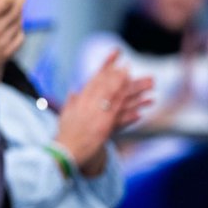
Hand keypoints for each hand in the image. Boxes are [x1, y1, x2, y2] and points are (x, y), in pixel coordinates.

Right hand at [55, 50, 152, 173]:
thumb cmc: (64, 134)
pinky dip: (130, 117)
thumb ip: (71, 101)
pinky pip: (119, 122)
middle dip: (119, 76)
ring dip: (131, 94)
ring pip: (117, 102)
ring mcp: (97, 118)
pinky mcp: (103, 131)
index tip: (116, 55)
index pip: (96, 78)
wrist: (63, 152)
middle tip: (130, 66)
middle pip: (107, 87)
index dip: (107, 66)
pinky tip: (141, 114)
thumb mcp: (65, 114)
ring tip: (144, 88)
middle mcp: (89, 106)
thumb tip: (74, 90)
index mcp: (81, 100)